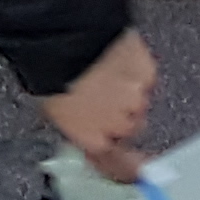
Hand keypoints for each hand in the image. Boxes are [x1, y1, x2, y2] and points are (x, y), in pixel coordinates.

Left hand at [39, 29, 156, 182]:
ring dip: (127, 90)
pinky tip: (118, 59)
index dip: (114, 148)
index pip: (112, 158)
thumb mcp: (51, 106)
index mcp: (93, 139)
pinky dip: (135, 69)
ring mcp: (137, 100)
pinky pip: (145, 76)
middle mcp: (119, 125)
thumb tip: (69, 119)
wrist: (70, 41)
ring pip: (138, 101)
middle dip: (119, 114)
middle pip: (128, 127)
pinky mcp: (148, 74)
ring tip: (107, 72)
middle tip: (103, 95)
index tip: (116, 145)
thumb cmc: (54, 72)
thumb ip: (70, 121)